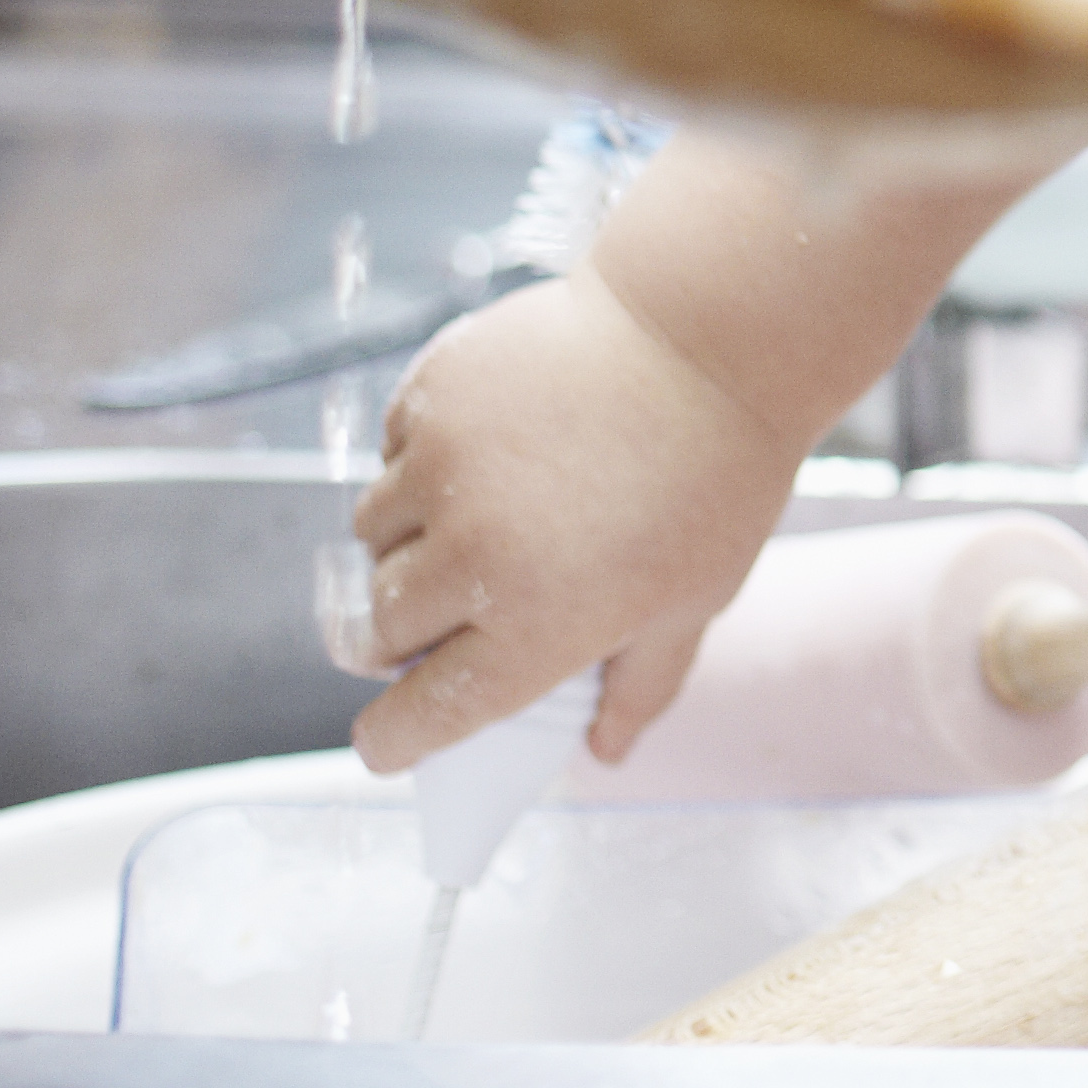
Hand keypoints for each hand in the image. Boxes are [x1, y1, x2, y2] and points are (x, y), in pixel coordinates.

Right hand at [344, 270, 791, 773]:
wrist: (710, 333)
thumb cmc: (719, 472)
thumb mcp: (696, 597)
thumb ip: (639, 685)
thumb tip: (604, 754)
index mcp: (539, 626)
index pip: (424, 714)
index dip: (395, 738)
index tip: (387, 742)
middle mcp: (474, 557)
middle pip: (375, 630)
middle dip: (399, 635)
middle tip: (449, 610)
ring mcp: (442, 471)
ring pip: (368, 541)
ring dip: (404, 546)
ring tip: (478, 517)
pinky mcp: (429, 397)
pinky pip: (388, 457)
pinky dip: (417, 465)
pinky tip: (488, 447)